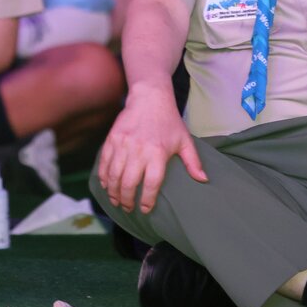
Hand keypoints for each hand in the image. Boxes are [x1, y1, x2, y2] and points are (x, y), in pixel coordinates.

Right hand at [97, 83, 207, 213]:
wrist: (149, 97)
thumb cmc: (169, 121)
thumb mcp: (184, 140)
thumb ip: (193, 162)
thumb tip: (203, 180)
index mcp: (158, 153)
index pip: (150, 183)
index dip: (146, 200)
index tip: (145, 209)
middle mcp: (139, 150)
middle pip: (128, 183)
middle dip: (127, 200)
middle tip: (128, 208)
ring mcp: (123, 144)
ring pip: (114, 175)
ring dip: (113, 192)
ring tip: (116, 201)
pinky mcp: (112, 139)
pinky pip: (104, 162)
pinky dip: (103, 176)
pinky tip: (106, 185)